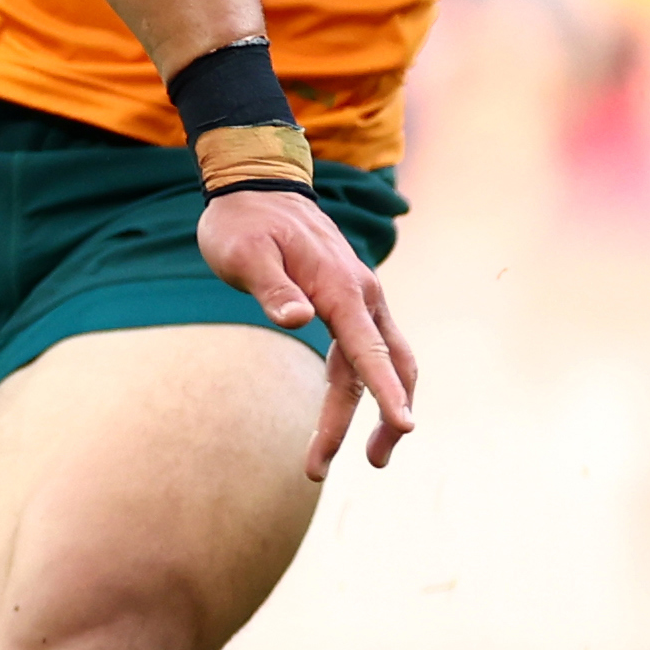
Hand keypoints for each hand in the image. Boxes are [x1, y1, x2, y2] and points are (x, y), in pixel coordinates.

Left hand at [196, 189, 419, 475]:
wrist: (259, 185)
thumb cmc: (244, 223)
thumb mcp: (245, 254)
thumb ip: (272, 289)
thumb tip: (299, 320)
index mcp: (340, 286)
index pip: (368, 349)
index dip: (385, 392)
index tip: (405, 426)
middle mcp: (361, 293)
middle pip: (390, 363)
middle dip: (388, 416)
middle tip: (371, 464)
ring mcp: (360, 296)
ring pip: (387, 358)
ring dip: (384, 405)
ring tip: (368, 456)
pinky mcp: (349, 300)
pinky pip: (370, 348)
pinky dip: (370, 382)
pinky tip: (348, 408)